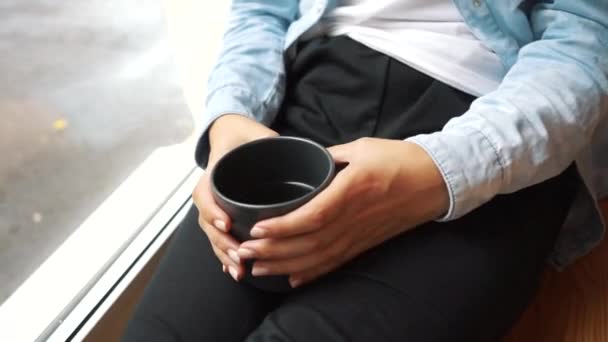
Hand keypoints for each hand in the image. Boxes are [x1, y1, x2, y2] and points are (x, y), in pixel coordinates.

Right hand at [192, 114, 277, 280]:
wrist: (234, 134)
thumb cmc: (247, 135)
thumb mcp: (259, 134)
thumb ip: (273, 142)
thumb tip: (300, 154)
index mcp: (215, 170)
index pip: (205, 194)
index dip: (213, 210)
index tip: (228, 224)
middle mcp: (211, 190)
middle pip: (208, 222)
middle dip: (222, 243)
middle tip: (240, 257)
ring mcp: (215, 204)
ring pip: (213, 234)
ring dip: (224, 254)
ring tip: (239, 270)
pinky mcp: (223, 214)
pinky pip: (220, 237)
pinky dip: (225, 255)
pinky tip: (235, 270)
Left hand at [236, 137, 448, 287]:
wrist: (436, 180)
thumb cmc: (400, 159)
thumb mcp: (362, 147)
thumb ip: (330, 156)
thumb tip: (306, 162)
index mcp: (352, 190)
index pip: (312, 216)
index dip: (283, 226)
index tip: (257, 228)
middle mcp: (354, 218)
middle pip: (310, 243)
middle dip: (274, 250)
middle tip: (245, 252)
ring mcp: (361, 234)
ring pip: (319, 257)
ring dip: (286, 265)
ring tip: (259, 267)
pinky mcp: (366, 242)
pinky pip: (336, 262)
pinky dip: (312, 272)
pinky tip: (292, 278)